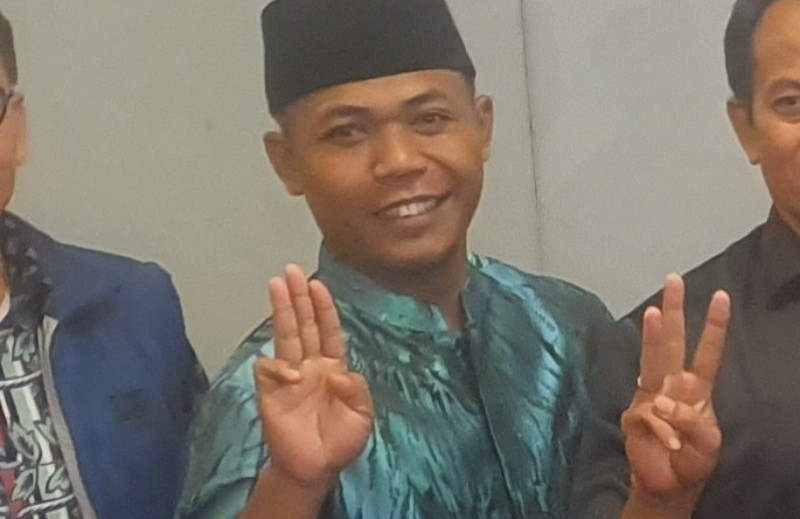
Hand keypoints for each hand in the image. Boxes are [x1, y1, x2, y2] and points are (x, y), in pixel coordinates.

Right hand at [254, 264, 373, 487]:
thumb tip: (338, 371)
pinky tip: (289, 374)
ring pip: (285, 336)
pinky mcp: (271, 392)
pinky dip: (277, 366)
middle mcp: (310, 365)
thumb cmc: (339, 443)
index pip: (328, 330)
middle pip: (304, 325)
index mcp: (333, 367)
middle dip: (298, 297)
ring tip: (277, 284)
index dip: (323, 308)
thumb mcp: (362, 416)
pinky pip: (270, 369)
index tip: (317, 284)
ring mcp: (289, 377)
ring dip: (282, 311)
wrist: (314, 470)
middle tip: (291, 271)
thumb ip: (357, 390)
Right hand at [621, 274, 729, 501]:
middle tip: (673, 280)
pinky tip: (670, 443)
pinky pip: (650, 414)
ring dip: (652, 335)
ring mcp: (650, 397)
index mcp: (696, 388)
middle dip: (674, 311)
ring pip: (651, 359)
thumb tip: (663, 402)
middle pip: (672, 342)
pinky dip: (663, 430)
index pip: (707, 351)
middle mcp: (671, 385)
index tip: (721, 297)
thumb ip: (692, 418)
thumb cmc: (691, 460)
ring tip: (652, 313)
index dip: (714, 326)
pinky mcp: (634, 415)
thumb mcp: (708, 439)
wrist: (669, 485)